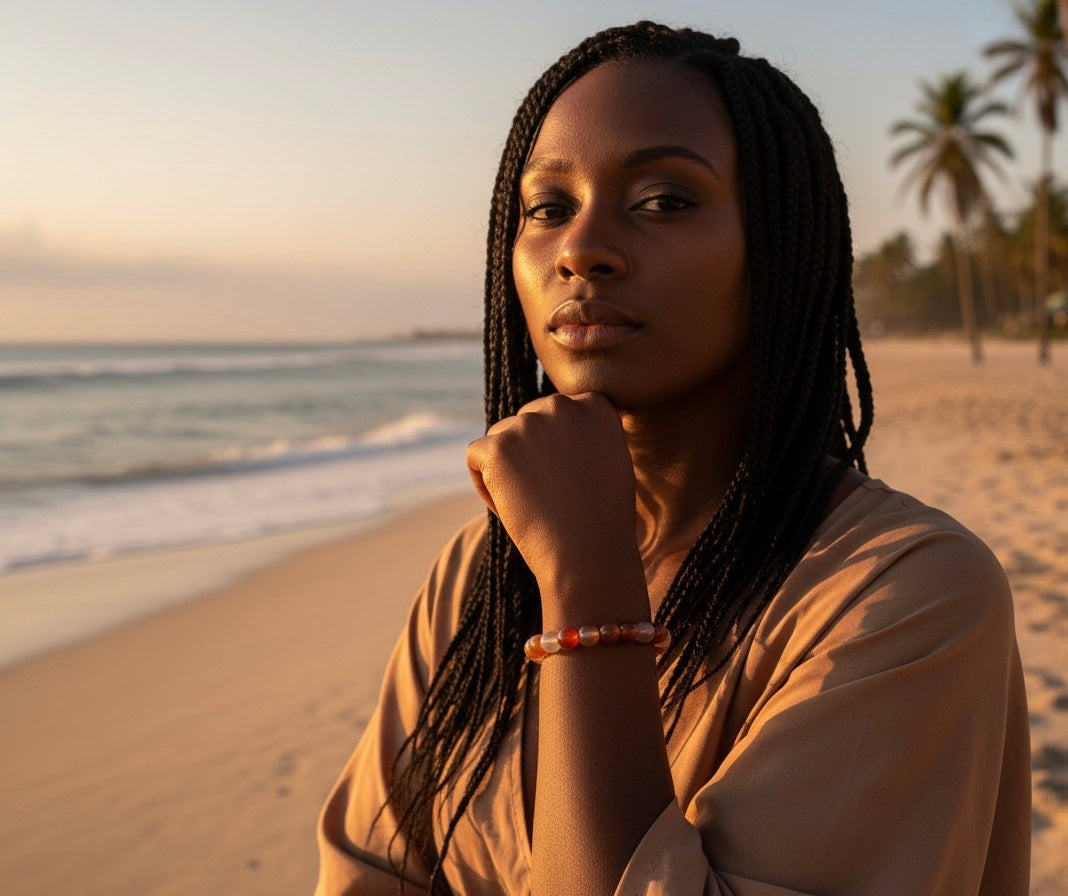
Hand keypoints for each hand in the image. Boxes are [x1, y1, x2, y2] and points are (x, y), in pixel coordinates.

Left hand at [466, 393, 641, 596]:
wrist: (588, 555)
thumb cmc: (601, 520)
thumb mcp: (608, 461)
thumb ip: (583, 434)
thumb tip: (548, 424)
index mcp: (594, 406)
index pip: (555, 413)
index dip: (555, 448)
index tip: (567, 481)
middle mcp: (562, 405)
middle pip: (526, 421)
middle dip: (528, 453)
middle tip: (547, 496)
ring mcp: (528, 424)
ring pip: (499, 437)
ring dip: (506, 468)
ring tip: (532, 504)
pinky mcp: (498, 446)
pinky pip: (475, 455)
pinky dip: (484, 483)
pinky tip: (511, 506)